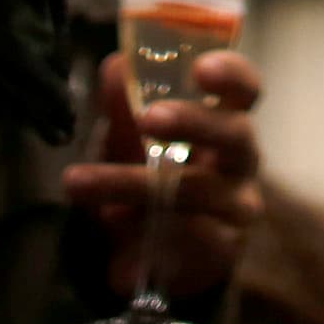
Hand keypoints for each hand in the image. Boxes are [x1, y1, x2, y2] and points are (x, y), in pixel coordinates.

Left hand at [64, 47, 266, 297]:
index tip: (200, 67)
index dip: (229, 73)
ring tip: (79, 183)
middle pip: (235, 135)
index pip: (245, 88)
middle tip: (148, 117)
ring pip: (196, 194)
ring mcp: (237, 210)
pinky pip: (187, 249)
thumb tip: (116, 65)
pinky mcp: (220, 254)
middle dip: (194, 122)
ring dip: (134, 186)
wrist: (183, 247)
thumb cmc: (167, 172)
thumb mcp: (143, 140)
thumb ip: (129, 105)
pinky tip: (116, 258)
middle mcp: (242, 162)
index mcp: (229, 120)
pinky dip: (147, 250)